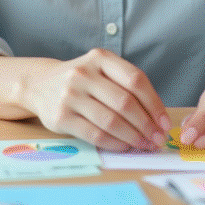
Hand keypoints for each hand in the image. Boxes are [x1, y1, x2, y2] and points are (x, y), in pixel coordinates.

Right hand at [20, 48, 171, 151]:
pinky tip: (125, 146)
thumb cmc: (82, 80)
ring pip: (111, 120)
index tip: (165, 122)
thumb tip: (157, 117)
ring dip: (133, 137)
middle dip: (146, 124)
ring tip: (144, 144)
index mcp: (100, 58)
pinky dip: (115, 143)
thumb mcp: (101, 70)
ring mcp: (70, 95)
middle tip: (157, 138)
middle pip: (125, 102)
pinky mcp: (61, 117)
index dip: (154, 103)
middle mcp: (83, 73)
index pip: (135, 80)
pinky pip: (95, 134)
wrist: (40, 84)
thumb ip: (125, 86)